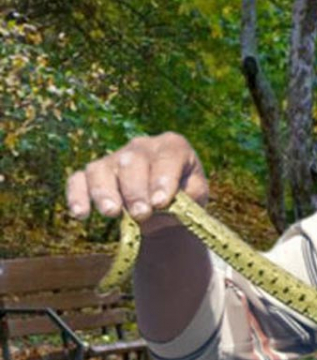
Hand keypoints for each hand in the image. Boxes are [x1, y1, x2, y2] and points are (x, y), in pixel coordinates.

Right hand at [66, 132, 207, 232]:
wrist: (167, 208)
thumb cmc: (185, 197)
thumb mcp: (197, 196)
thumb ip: (188, 196)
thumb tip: (164, 203)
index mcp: (172, 146)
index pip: (168, 156)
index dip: (163, 179)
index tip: (161, 202)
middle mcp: (141, 146)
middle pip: (132, 162)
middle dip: (136, 190)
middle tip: (141, 214)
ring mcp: (115, 158)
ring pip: (101, 169)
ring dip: (105, 192)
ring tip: (112, 213)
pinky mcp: (93, 174)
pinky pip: (78, 180)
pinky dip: (77, 195)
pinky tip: (81, 214)